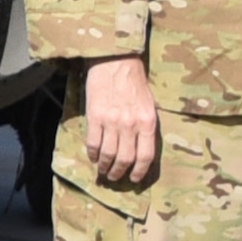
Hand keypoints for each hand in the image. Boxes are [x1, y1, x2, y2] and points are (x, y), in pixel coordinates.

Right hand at [83, 54, 158, 182]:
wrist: (115, 61)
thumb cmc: (134, 81)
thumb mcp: (149, 104)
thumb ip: (145, 125)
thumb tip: (140, 146)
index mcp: (148, 122)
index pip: (145, 156)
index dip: (139, 172)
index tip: (134, 179)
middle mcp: (131, 125)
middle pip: (125, 159)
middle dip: (119, 172)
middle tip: (114, 177)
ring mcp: (112, 121)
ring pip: (108, 154)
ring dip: (104, 166)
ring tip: (102, 171)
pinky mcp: (95, 116)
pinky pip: (93, 142)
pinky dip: (92, 153)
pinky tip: (92, 156)